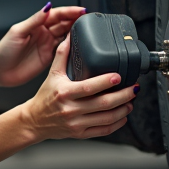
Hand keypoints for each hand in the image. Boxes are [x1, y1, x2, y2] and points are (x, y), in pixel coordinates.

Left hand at [0, 3, 85, 87]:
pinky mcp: (49, 57)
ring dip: (76, 30)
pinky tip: (80, 43)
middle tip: (89, 18)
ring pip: (66, 34)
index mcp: (36, 24)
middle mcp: (43, 32)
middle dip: (76, 19)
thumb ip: (34, 20)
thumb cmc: (3, 51)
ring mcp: (47, 44)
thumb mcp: (17, 32)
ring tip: (88, 28)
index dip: (69, 11)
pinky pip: (64, 49)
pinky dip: (72, 45)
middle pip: (64, 22)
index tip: (81, 10)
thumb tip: (47, 7)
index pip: (56, 14)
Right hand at [18, 34, 137, 140]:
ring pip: (107, 118)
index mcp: (64, 93)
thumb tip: (71, 35)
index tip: (118, 76)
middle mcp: (70, 109)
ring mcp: (76, 123)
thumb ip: (62, 54)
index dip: (105, 81)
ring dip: (123, 109)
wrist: (34, 121)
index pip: (88, 87)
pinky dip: (117, 124)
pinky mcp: (80, 133)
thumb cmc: (45, 97)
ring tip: (131, 100)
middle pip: (103, 103)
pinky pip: (103, 130)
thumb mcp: (52, 74)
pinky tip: (123, 115)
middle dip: (123, 96)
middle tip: (133, 88)